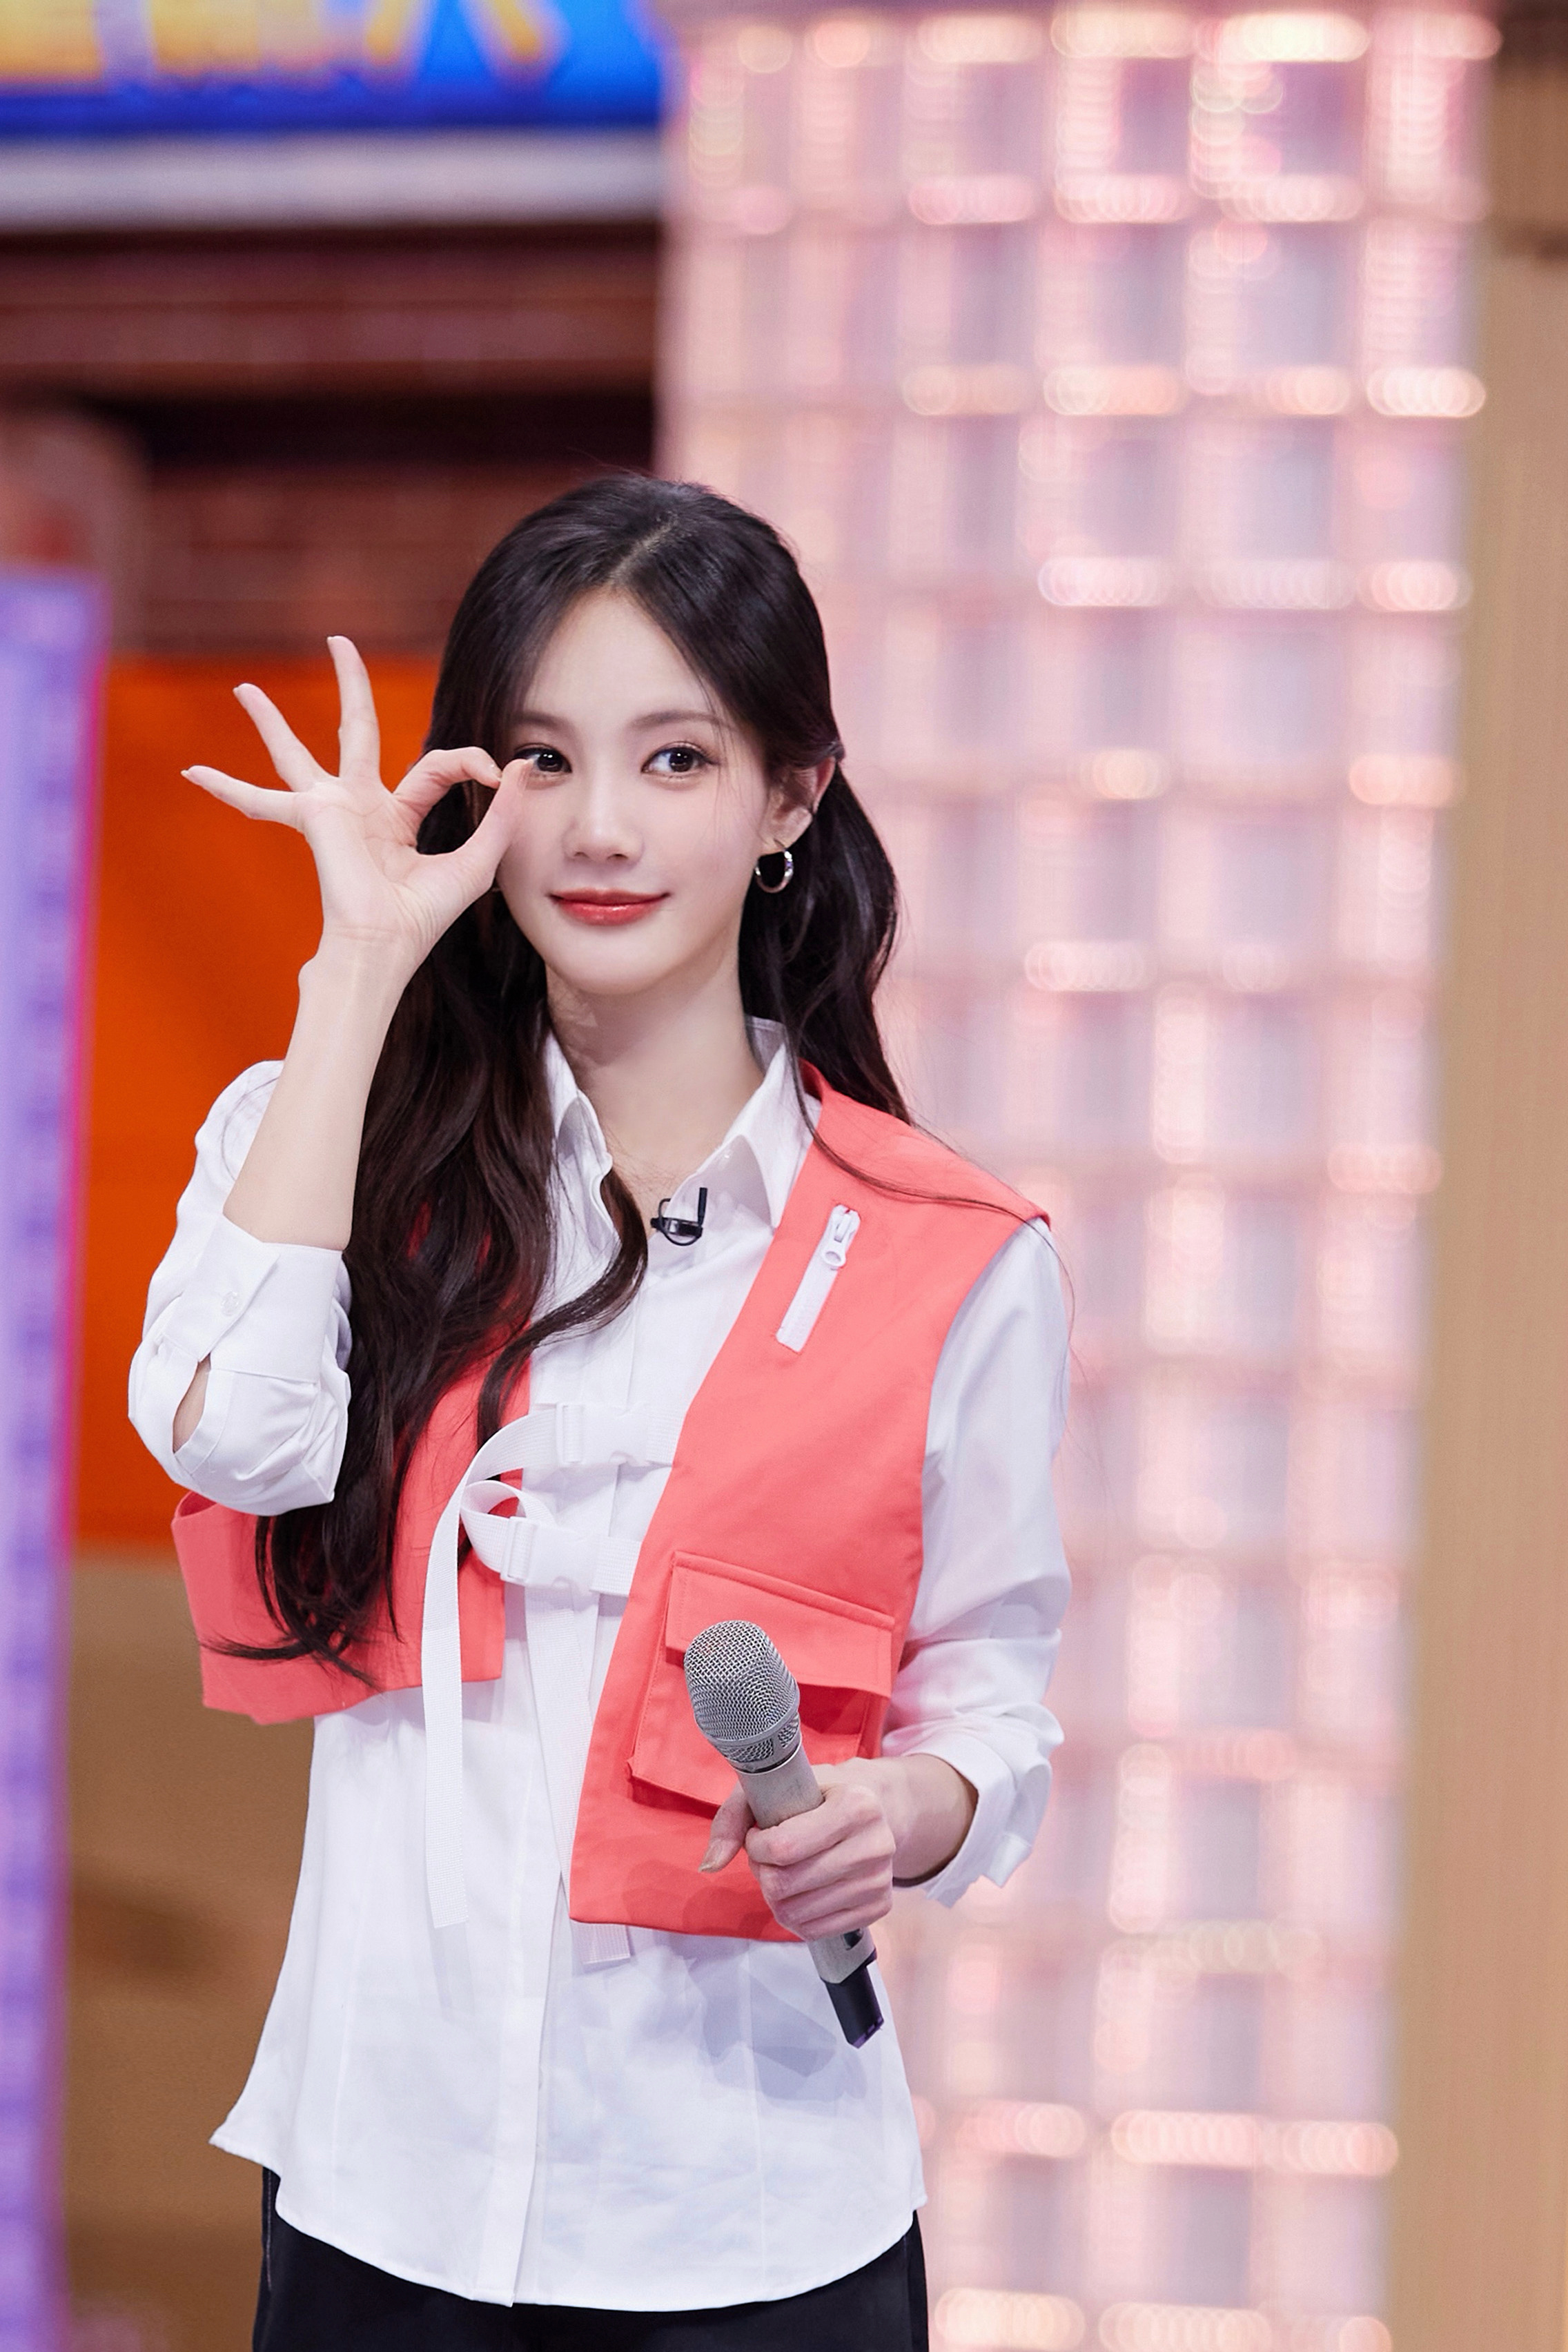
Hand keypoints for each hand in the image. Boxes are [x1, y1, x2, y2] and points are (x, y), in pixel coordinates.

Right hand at [184, 635, 522, 978]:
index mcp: (398, 816)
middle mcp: (361, 807)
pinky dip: (227, 789)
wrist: (387, 946)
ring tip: (242, 687)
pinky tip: (191, 773)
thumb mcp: (479, 858)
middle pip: (358, 730)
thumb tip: (525, 765)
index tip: (498, 772)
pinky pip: (261, 801)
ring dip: (269, 721)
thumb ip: (501, 813)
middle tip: (338, 642)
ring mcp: (331, 810)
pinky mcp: (313, 816)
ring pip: (297, 752)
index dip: (471, 761)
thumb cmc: (425, 916)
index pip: (437, 766)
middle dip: (350, 686)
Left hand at [700, 1754, 977, 1940]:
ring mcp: (880, 1880)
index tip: (759, 1834)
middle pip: (787, 1884)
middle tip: (767, 1857)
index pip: (784, 1847)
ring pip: (798, 1913)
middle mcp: (876, 1844)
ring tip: (783, 1872)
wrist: (876, 1809)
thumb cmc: (817, 1795)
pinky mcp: (879, 1907)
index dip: (756, 1847)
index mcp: (857, 1805)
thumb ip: (733, 1819)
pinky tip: (799, 1892)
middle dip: (763, 1873)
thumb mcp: (775, 1787)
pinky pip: (816, 1931)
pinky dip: (795, 1917)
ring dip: (775, 1897)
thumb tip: (709, 1865)